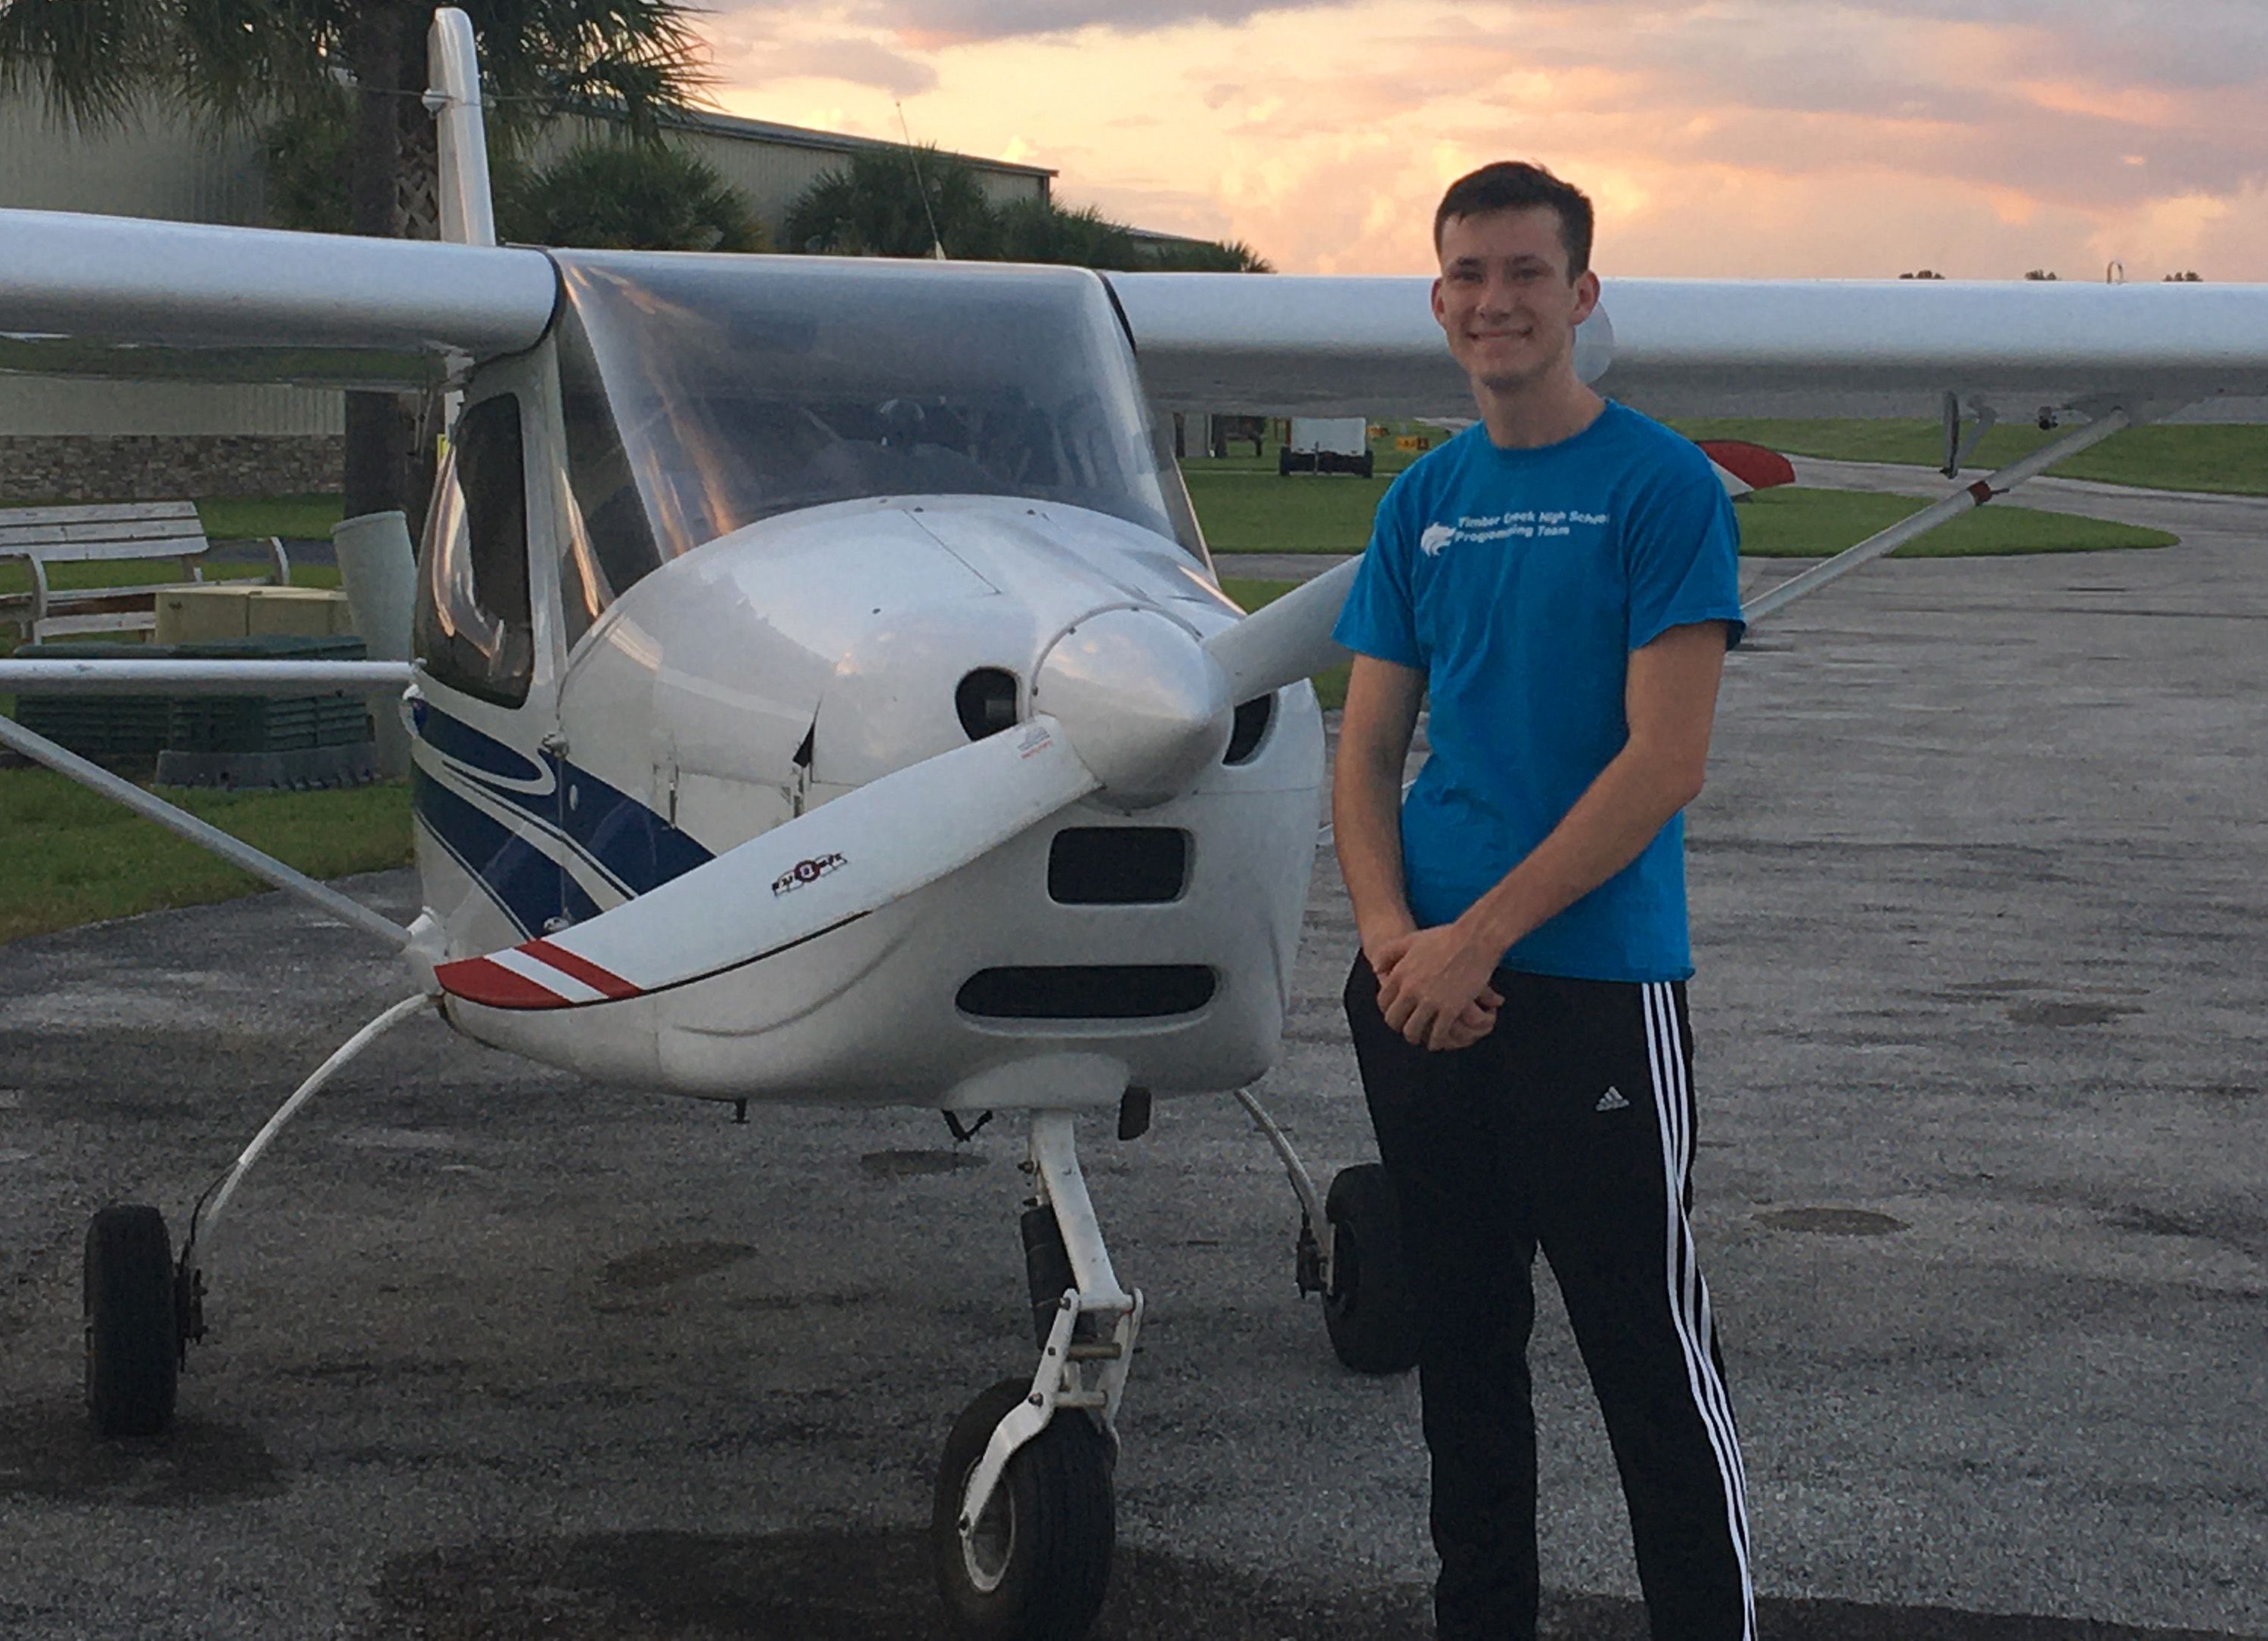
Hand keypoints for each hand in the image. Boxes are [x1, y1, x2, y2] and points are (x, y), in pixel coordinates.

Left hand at [1372, 924, 1503, 1050]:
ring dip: (1416, 1038)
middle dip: (1399, 1027)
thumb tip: (1376, 969)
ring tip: (1422, 1039)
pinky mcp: (1450, 1009)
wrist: (1474, 940)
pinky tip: (1438, 1042)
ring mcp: (1430, 1000)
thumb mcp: (1411, 940)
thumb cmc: (1445, 938)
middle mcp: (1410, 989)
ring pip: (1413, 1031)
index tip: (1397, 1015)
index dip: (1388, 1011)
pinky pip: (1438, 1034)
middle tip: (1408, 1029)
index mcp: (1400, 974)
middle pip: (1394, 1020)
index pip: (1383, 1002)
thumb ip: (1389, 953)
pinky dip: (1436, 1042)